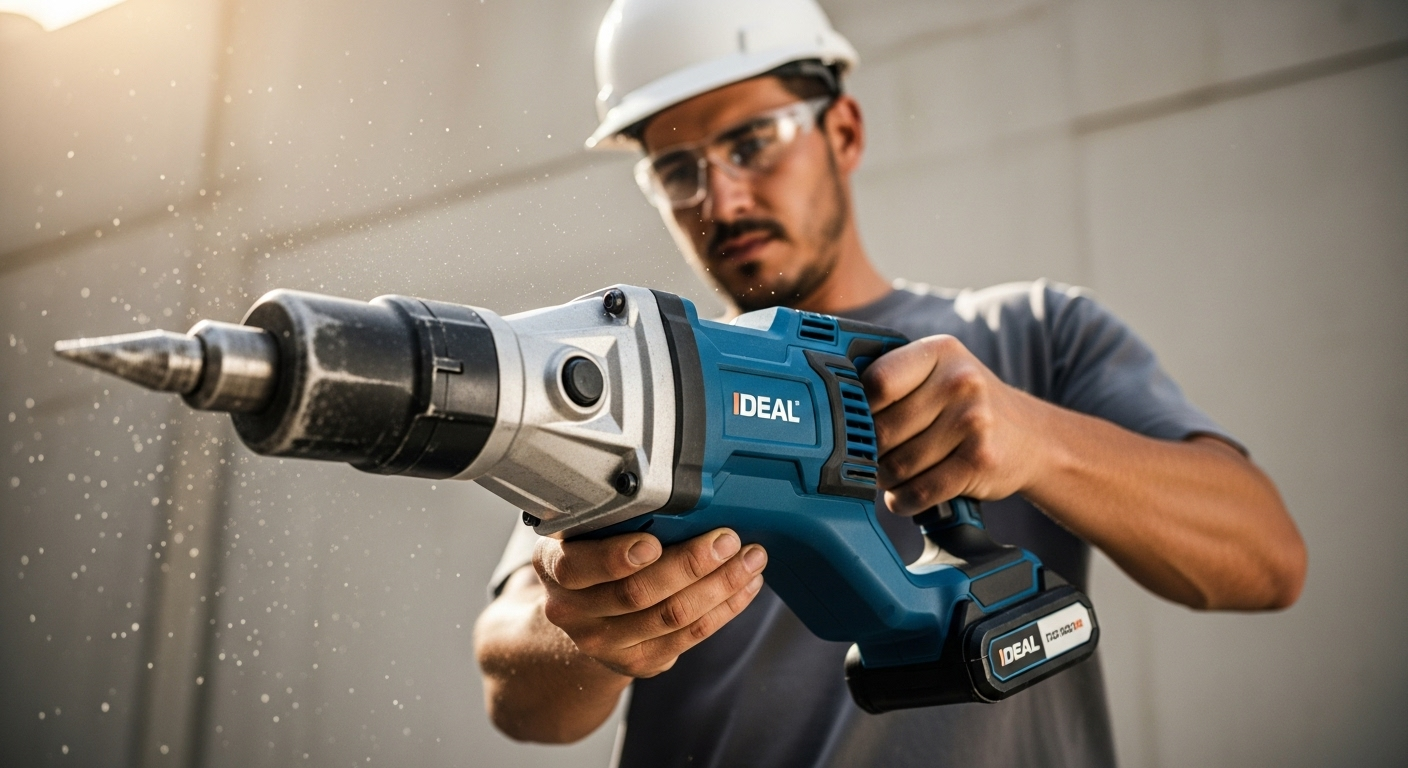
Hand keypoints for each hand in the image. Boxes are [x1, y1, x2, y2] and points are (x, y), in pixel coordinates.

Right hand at [532, 528, 766, 677]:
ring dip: (719, 586)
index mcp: (554, 565)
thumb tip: (680, 490)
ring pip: (671, 616)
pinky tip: (745, 587)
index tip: (653, 542)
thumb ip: (615, 516)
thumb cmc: (593, 555)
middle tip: (727, 539)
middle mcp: (572, 609)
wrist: (581, 613)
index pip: (579, 566)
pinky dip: (724, 609)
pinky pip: (689, 636)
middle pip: (637, 593)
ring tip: (749, 560)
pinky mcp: (637, 661)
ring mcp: (604, 641)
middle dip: (690, 564)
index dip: (616, 557)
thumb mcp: (584, 530)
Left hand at [862, 334, 1048, 515]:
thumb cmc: (970, 406)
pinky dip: (904, 501)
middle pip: (883, 430)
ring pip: (898, 465)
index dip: (857, 409)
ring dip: (886, 480)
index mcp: (940, 351)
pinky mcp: (979, 460)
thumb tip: (834, 406)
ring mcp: (973, 421)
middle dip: (870, 453)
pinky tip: (906, 495)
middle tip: (874, 458)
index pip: (876, 382)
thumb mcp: (940, 373)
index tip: (855, 423)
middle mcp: (959, 381)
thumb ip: (896, 378)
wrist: (1033, 438)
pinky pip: (920, 490)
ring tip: (893, 476)